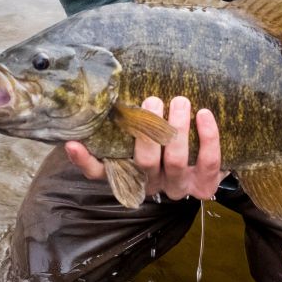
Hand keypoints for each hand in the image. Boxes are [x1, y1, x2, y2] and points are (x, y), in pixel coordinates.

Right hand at [64, 96, 223, 200]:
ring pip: (176, 161)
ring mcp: (178, 186)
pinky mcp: (204, 185)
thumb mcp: (144, 135)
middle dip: (148, 130)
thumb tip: (105, 95)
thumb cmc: (168, 141)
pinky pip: (208, 162)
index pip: (100, 172)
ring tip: (180, 100)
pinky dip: (208, 137)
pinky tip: (204, 114)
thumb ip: (127, 122)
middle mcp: (150, 183)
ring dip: (178, 128)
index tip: (72, 143)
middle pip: (144, 162)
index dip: (85, 160)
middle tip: (152, 101)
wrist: (206, 164)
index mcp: (129, 173)